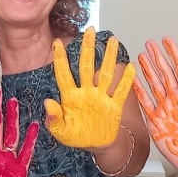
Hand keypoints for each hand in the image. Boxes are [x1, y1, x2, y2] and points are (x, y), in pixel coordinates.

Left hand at [45, 28, 135, 149]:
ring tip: (112, 40)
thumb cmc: (77, 137)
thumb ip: (53, 119)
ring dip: (108, 57)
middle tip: (89, 31)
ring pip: (104, 73)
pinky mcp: (114, 105)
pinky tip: (130, 66)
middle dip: (87, 48)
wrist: (97, 145)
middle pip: (86, 66)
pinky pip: (121, 91)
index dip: (60, 59)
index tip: (57, 42)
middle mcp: (86, 92)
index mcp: (70, 97)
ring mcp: (101, 97)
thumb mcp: (60, 132)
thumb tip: (47, 102)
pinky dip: (126, 80)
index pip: (64, 74)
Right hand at [133, 37, 177, 171]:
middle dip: (157, 58)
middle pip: (164, 73)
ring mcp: (165, 109)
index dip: (173, 54)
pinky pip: (145, 103)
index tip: (166, 41)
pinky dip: (139, 91)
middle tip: (149, 44)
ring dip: (147, 71)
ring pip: (154, 85)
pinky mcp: (156, 122)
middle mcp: (177, 99)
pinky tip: (134, 81)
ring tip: (141, 57)